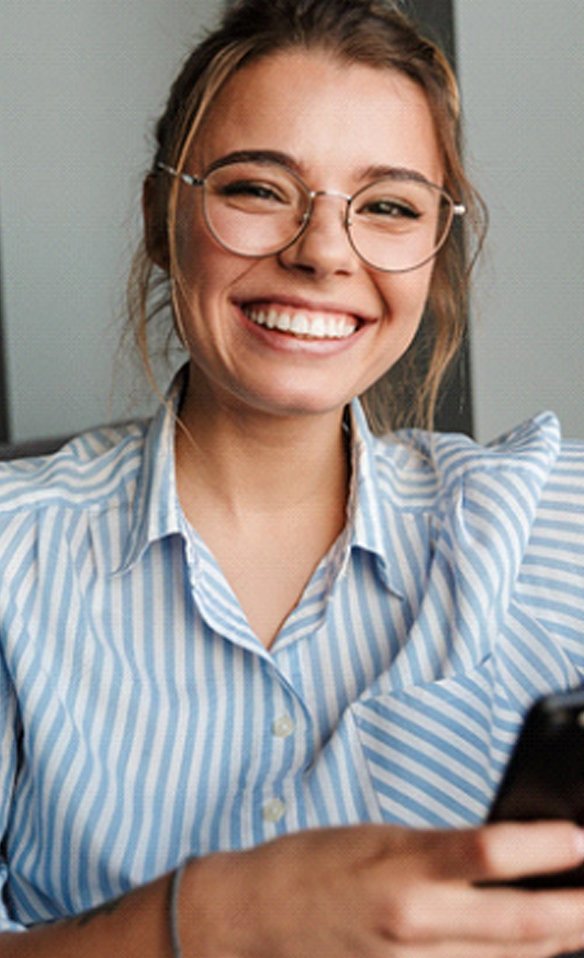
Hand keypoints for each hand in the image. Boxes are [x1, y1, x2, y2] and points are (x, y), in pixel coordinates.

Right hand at [179, 822, 583, 956]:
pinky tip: (536, 948)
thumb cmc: (312, 865)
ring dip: (556, 941)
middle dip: (575, 910)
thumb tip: (507, 854)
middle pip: (522, 924)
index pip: (493, 853)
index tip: (580, 834)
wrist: (254, 919)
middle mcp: (414, 921)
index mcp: (402, 867)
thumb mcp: (380, 837)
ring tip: (581, 919)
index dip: (549, 846)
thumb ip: (443, 852)